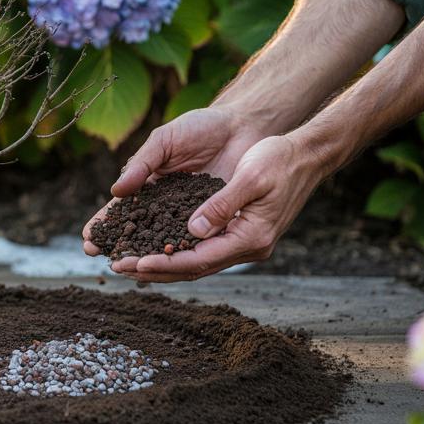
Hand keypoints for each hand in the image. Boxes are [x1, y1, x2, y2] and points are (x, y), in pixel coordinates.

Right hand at [82, 107, 266, 256]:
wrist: (242, 126)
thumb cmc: (201, 127)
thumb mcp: (165, 140)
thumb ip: (142, 163)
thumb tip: (116, 190)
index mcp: (149, 186)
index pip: (121, 210)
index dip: (105, 225)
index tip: (89, 240)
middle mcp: (166, 206)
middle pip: (140, 233)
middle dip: (123, 250)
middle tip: (109, 263)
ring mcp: (191, 216)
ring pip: (167, 243)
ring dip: (151, 259)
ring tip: (134, 272)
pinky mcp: (217, 221)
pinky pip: (199, 241)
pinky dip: (186, 254)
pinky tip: (173, 266)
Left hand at [109, 134, 327, 281]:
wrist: (306, 154)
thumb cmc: (279, 159)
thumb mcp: (250, 177)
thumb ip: (221, 205)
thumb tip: (192, 231)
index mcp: (252, 238)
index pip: (199, 260)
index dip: (165, 262)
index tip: (134, 263)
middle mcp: (247, 247)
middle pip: (193, 267)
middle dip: (154, 269)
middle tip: (117, 268)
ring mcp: (244, 242)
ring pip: (195, 262)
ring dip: (161, 263)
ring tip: (126, 263)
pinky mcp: (238, 232)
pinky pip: (202, 248)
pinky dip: (176, 249)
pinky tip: (152, 246)